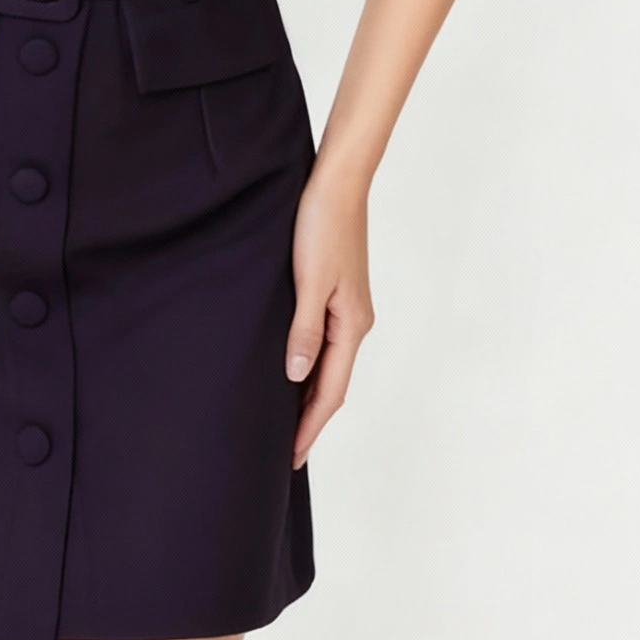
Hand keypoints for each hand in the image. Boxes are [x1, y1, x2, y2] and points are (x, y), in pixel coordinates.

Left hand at [285, 176, 374, 467]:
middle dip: (310, 419)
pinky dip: (311, 366)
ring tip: (286, 421)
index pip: (330, 391)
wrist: (337, 184)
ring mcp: (347, 308)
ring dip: (310, 394)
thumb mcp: (308, 280)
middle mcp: (354, 322)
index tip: (291, 456)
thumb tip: (295, 376)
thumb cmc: (322, 226)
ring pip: (329, 365)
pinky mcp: (338, 293)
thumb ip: (303, 330)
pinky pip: (325, 343)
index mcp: (350, 325)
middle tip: (285, 451)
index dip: (310, 426)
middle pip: (332, 384)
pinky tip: (294, 370)